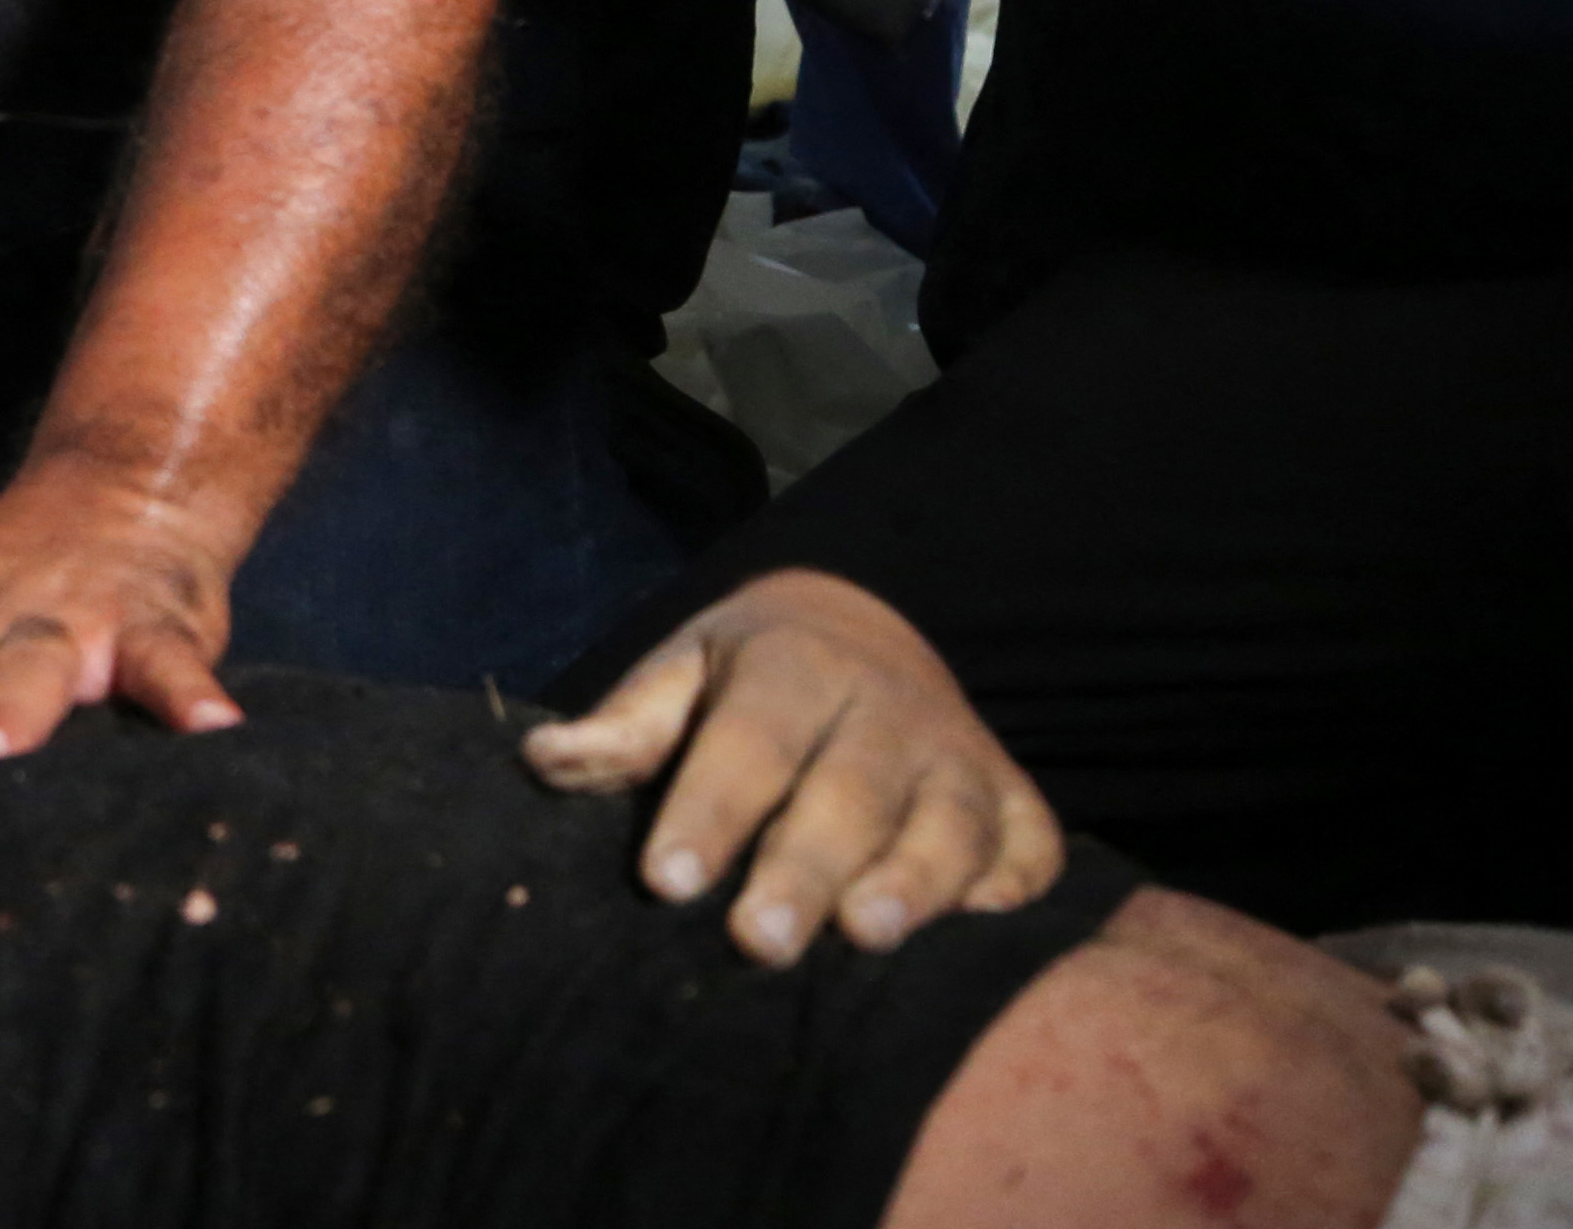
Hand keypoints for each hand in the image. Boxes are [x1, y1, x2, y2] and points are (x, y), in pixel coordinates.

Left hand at [529, 570, 1063, 965]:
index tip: (663, 881)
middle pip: (845, 794)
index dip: (707, 813)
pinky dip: (1009, 887)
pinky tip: (978, 927)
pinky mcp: (1018, 803)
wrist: (865, 630)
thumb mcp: (683, 674)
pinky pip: (1028, 849)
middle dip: (803, 869)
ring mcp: (960, 756)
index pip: (747, 744)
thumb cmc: (748, 680)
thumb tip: (544, 758)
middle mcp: (887, 708)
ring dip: (913, 880)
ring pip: (945, 822)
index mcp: (794, 666)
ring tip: (867, 934)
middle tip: (758, 941)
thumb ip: (626, 726)